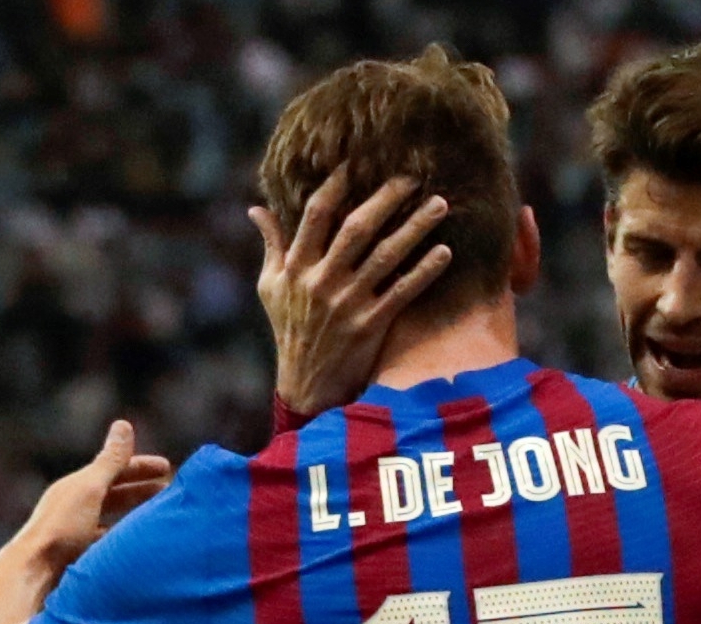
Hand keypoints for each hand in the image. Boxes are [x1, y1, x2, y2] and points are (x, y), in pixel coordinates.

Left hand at [4, 421, 171, 600]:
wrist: (34, 573)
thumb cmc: (62, 529)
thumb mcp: (90, 489)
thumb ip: (110, 460)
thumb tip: (124, 424)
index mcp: (76, 487)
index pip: (113, 469)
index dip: (141, 466)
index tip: (168, 468)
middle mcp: (74, 507)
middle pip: (113, 493)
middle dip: (140, 490)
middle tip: (169, 491)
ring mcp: (75, 533)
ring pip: (111, 517)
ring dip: (134, 514)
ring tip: (157, 518)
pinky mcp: (77, 557)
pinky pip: (107, 541)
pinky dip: (124, 537)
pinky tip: (134, 546)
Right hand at [251, 167, 454, 417]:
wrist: (306, 384)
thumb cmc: (289, 330)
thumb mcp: (271, 288)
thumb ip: (271, 246)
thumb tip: (256, 208)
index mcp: (296, 267)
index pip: (317, 215)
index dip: (336, 185)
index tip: (356, 162)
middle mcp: (322, 282)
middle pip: (357, 228)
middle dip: (386, 199)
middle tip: (412, 176)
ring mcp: (348, 303)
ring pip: (386, 256)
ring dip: (415, 228)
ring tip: (439, 204)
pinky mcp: (371, 325)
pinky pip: (402, 291)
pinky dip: (424, 271)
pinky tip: (445, 252)